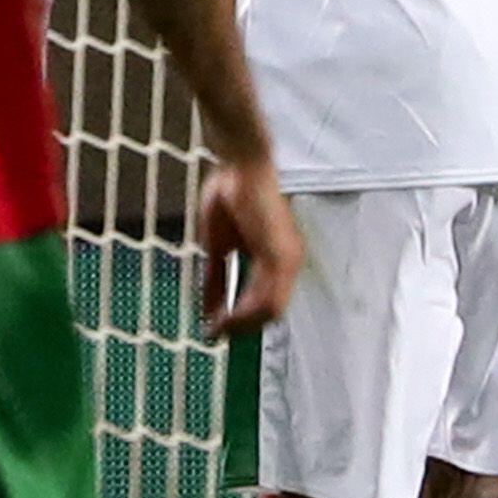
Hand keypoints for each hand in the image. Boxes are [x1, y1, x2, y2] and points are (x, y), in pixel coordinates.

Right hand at [188, 157, 299, 337]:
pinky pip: (268, 299)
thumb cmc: (230, 192)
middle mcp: (289, 262)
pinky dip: (245, 313)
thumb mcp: (218, 245)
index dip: (240, 319)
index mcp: (277, 259)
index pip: (264, 302)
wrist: (238, 163)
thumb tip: (208, 307)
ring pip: (271, 311)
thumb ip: (217, 277)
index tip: (214, 328)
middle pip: (270, 313)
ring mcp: (288, 260)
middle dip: (241, 328)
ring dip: (242, 325)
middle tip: (214, 334)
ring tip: (216, 328)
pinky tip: (223, 316)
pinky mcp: (281, 256)